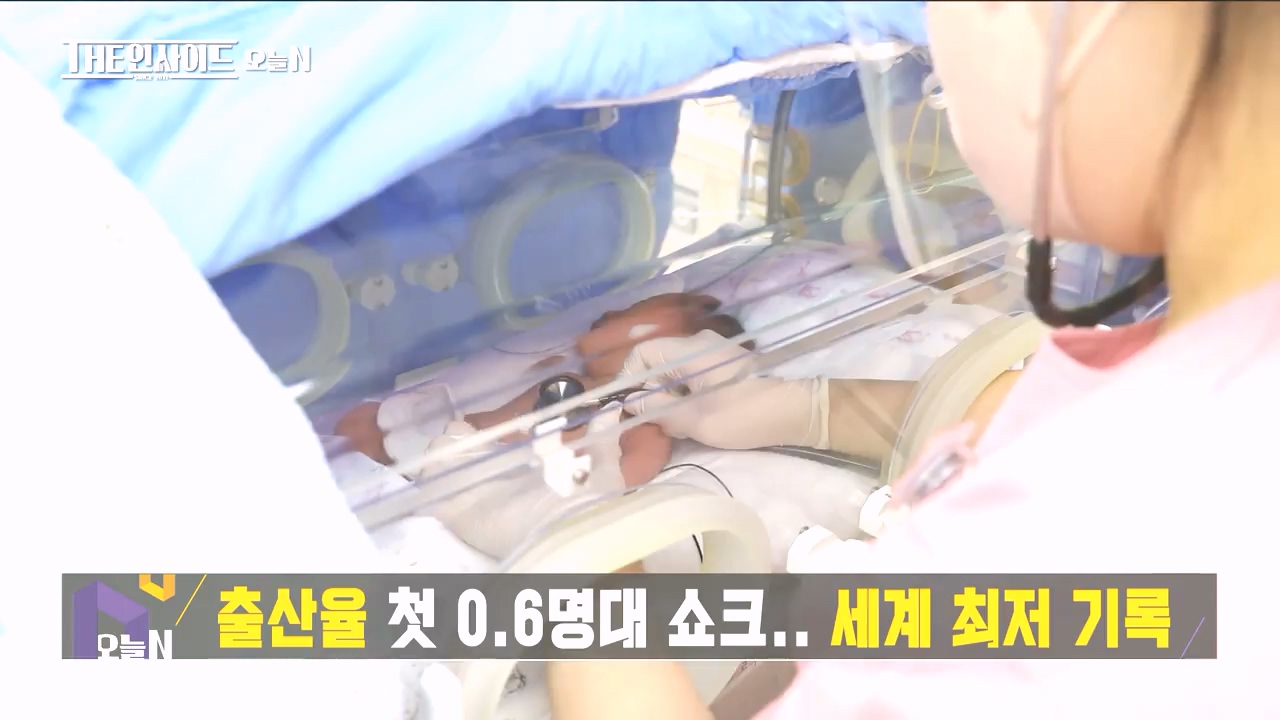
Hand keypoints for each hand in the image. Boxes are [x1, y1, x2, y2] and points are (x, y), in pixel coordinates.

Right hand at [619, 330, 829, 450]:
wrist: (797, 412)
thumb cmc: (745, 415)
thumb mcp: (695, 420)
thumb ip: (658, 409)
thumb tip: (630, 403)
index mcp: (691, 349)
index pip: (642, 353)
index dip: (628, 380)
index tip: (629, 409)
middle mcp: (700, 343)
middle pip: (656, 361)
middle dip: (648, 392)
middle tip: (652, 422)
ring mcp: (714, 352)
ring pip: (673, 370)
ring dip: (667, 396)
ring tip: (672, 423)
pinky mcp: (724, 365)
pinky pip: (690, 374)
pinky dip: (683, 394)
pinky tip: (690, 416)